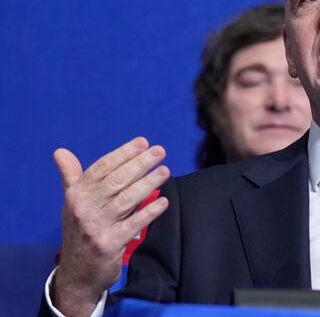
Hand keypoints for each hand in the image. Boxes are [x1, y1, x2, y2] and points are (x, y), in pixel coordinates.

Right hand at [51, 137, 169, 316]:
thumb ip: (72, 177)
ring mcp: (96, 227)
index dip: (123, 153)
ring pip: (127, 200)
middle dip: (140, 164)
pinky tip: (164, 202)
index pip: (102, 168)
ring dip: (148, 184)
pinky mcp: (110, 244)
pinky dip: (149, 212)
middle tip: (160, 151)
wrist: (77, 272)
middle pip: (117, 180)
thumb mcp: (72, 203)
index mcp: (76, 194)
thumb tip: (60, 152)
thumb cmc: (80, 230)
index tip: (143, 142)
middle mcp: (84, 208)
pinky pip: (134, 224)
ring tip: (165, 171)